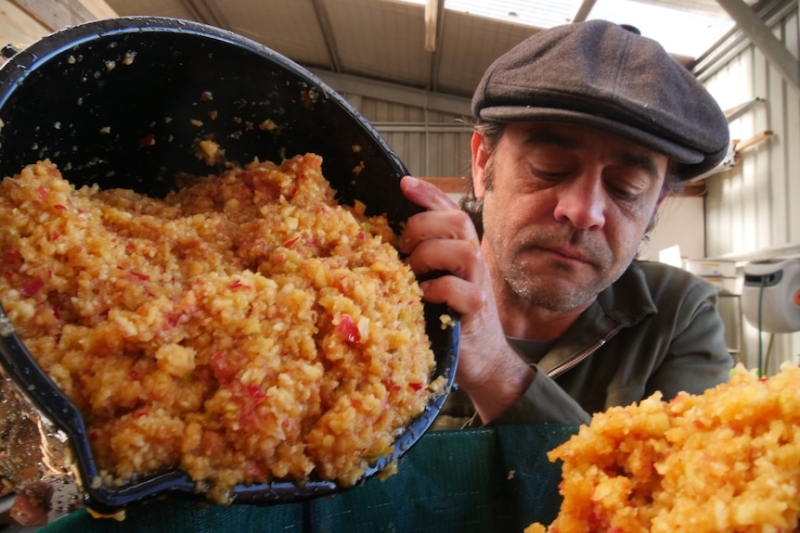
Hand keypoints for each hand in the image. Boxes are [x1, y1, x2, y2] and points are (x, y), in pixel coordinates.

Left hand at [398, 176, 533, 422]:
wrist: (481, 359)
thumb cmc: (449, 317)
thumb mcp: (430, 281)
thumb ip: (417, 258)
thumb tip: (382, 239)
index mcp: (459, 248)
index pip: (448, 209)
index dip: (428, 193)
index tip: (403, 184)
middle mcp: (473, 260)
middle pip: (457, 220)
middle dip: (424, 225)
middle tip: (404, 246)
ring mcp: (479, 284)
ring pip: (463, 250)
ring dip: (430, 256)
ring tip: (414, 273)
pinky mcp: (478, 310)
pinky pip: (460, 289)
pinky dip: (437, 290)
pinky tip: (423, 298)